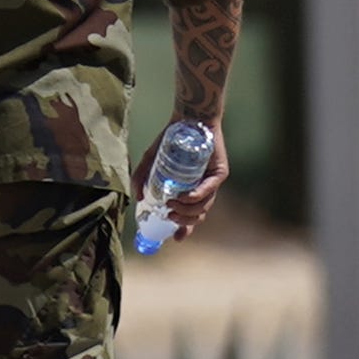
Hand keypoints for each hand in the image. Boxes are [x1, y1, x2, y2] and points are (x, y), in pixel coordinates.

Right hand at [134, 119, 229, 240]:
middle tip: (169, 216)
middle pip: (197, 215)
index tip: (176, 239)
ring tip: (172, 204)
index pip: (190, 217)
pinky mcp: (219, 172)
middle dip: (183, 221)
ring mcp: (212, 182)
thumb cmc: (170, 140)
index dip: (185, 230)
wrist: (188, 119)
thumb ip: (140, 178)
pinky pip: (210, 189)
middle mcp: (202, 189)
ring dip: (186, 209)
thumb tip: (138, 199)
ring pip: (204, 205)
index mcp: (189, 191)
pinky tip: (185, 197)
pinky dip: (197, 197)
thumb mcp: (150, 160)